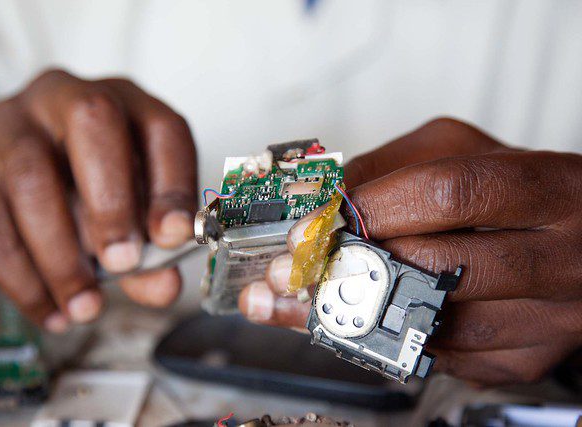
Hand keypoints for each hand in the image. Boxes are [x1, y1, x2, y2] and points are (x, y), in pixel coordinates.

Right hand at [0, 69, 196, 331]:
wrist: (0, 199)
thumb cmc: (78, 199)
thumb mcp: (125, 222)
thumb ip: (149, 254)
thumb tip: (164, 287)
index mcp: (124, 106)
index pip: (162, 127)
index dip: (174, 182)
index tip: (176, 236)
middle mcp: (65, 97)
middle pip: (92, 120)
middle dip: (113, 201)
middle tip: (124, 263)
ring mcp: (7, 124)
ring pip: (32, 178)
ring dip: (63, 256)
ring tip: (85, 308)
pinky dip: (23, 277)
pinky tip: (49, 310)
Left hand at [239, 118, 581, 385]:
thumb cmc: (522, 189)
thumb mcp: (462, 151)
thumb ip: (391, 166)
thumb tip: (323, 203)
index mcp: (544, 188)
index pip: (445, 195)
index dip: (369, 210)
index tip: (314, 225)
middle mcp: (557, 258)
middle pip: (434, 267)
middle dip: (346, 270)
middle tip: (288, 271)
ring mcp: (547, 318)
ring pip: (433, 326)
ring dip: (351, 316)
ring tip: (297, 302)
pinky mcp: (527, 357)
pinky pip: (443, 358)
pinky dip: (388, 339)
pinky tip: (356, 319)